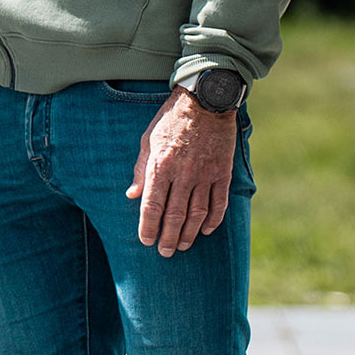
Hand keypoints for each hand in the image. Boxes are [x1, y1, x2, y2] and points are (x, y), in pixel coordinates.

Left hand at [126, 88, 237, 256]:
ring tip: (181, 245)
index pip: (152, 206)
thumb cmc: (170, 119)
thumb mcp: (148, 140)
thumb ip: (141, 169)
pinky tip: (206, 231)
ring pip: (197, 214)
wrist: (205, 101)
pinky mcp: (222, 173)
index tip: (145, 240)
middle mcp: (183, 174)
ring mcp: (205, 175)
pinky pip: (219, 203)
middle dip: (167, 237)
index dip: (148, 227)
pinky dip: (213, 220)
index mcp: (161, 166)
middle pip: (174, 215)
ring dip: (188, 233)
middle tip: (164, 252)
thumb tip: (132, 195)